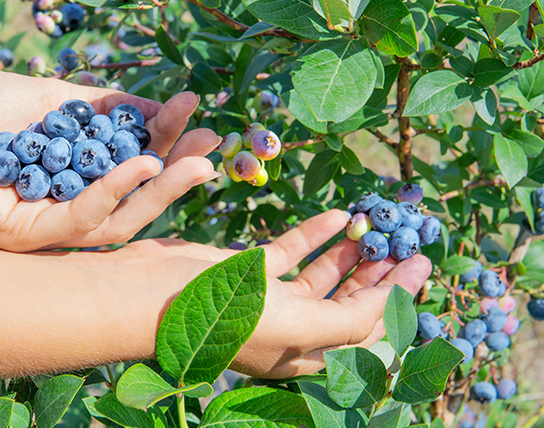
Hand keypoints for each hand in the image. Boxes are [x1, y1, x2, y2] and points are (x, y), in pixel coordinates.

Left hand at [0, 68, 219, 251]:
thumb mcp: (53, 98)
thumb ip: (104, 108)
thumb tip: (159, 106)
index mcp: (73, 175)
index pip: (131, 166)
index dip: (166, 141)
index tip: (195, 110)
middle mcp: (64, 205)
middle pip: (133, 202)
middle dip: (176, 174)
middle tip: (212, 146)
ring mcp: (46, 226)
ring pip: (117, 221)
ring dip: (159, 191)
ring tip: (196, 161)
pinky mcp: (25, 237)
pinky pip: (79, 220)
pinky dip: (113, 192)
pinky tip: (140, 162)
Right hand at [111, 209, 431, 377]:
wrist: (146, 293)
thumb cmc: (218, 316)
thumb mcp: (292, 326)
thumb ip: (346, 321)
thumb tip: (393, 304)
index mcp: (304, 352)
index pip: (365, 331)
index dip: (397, 301)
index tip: (420, 264)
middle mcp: (290, 329)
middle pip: (348, 303)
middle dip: (379, 275)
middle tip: (407, 243)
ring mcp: (268, 297)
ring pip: (321, 275)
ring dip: (350, 252)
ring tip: (376, 227)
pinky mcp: (247, 269)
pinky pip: (290, 250)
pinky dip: (314, 233)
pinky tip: (337, 214)